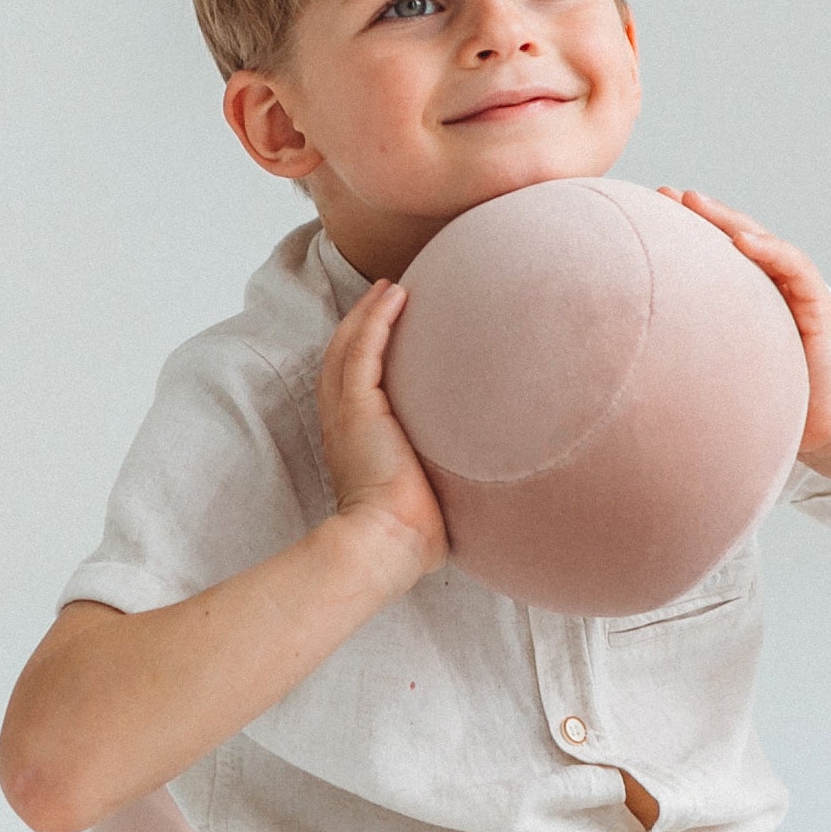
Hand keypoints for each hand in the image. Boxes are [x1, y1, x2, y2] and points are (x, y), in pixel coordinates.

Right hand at [316, 277, 447, 586]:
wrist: (387, 544)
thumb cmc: (411, 534)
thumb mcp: (427, 496)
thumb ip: (443, 479)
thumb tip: (487, 488)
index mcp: (354, 443)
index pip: (352, 387)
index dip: (363, 355)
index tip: (385, 333)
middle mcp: (343, 424)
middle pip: (343, 357)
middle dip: (361, 324)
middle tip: (385, 295)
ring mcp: (347, 414)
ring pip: (349, 347)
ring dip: (367, 313)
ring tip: (390, 287)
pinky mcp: (357, 408)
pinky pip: (362, 350)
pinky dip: (375, 320)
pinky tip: (394, 296)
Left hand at [659, 189, 830, 466]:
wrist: (821, 432)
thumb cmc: (764, 407)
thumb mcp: (714, 371)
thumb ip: (685, 354)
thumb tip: (622, 354)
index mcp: (745, 300)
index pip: (713, 256)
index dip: (683, 233)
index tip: (643, 215)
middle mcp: (770, 290)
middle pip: (733, 239)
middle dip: (699, 214)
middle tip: (661, 194)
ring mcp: (796, 294)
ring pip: (762, 243)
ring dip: (728, 219)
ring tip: (694, 201)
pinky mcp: (819, 308)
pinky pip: (796, 269)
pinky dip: (771, 250)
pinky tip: (743, 240)